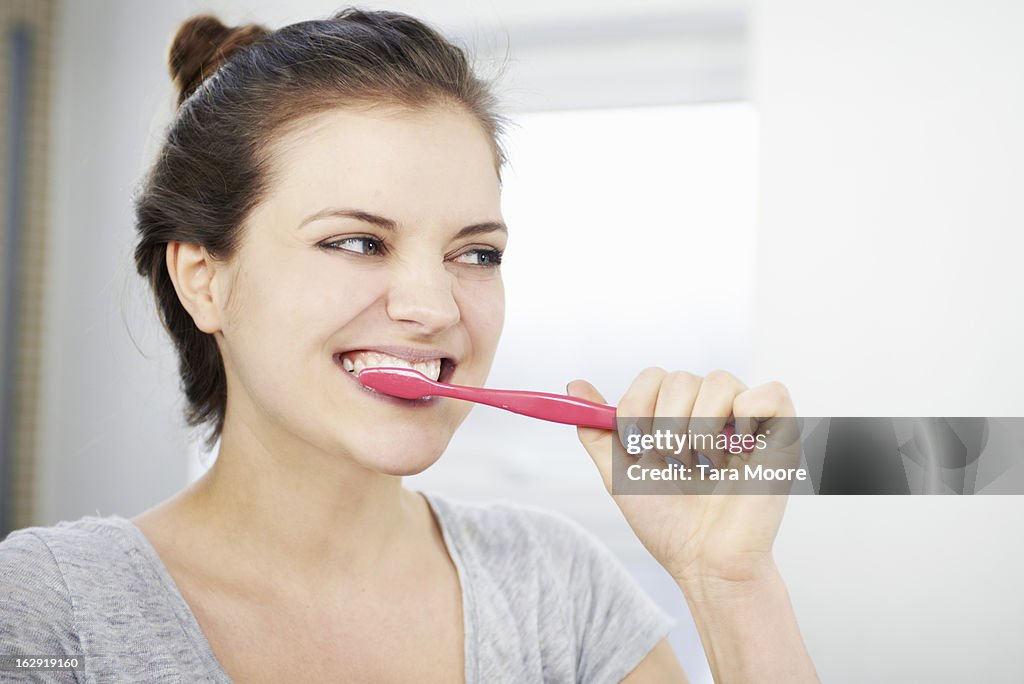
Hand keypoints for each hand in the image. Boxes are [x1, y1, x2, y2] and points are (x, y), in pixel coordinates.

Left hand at [567, 368, 799, 588]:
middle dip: (666, 425)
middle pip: (680, 378)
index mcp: (674, 413)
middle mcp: (709, 408)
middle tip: (673, 464)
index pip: (652, 378)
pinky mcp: (780, 430)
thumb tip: (575, 385)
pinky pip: (768, 392)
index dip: (637, 409)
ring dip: (701, 429)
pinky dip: (748, 415)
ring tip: (705, 466)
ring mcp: (745, 416)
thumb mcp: (619, 474)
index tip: (638, 449)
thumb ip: (598, 431)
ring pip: (719, 381)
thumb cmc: (667, 521)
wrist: (705, 560)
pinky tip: (739, 451)